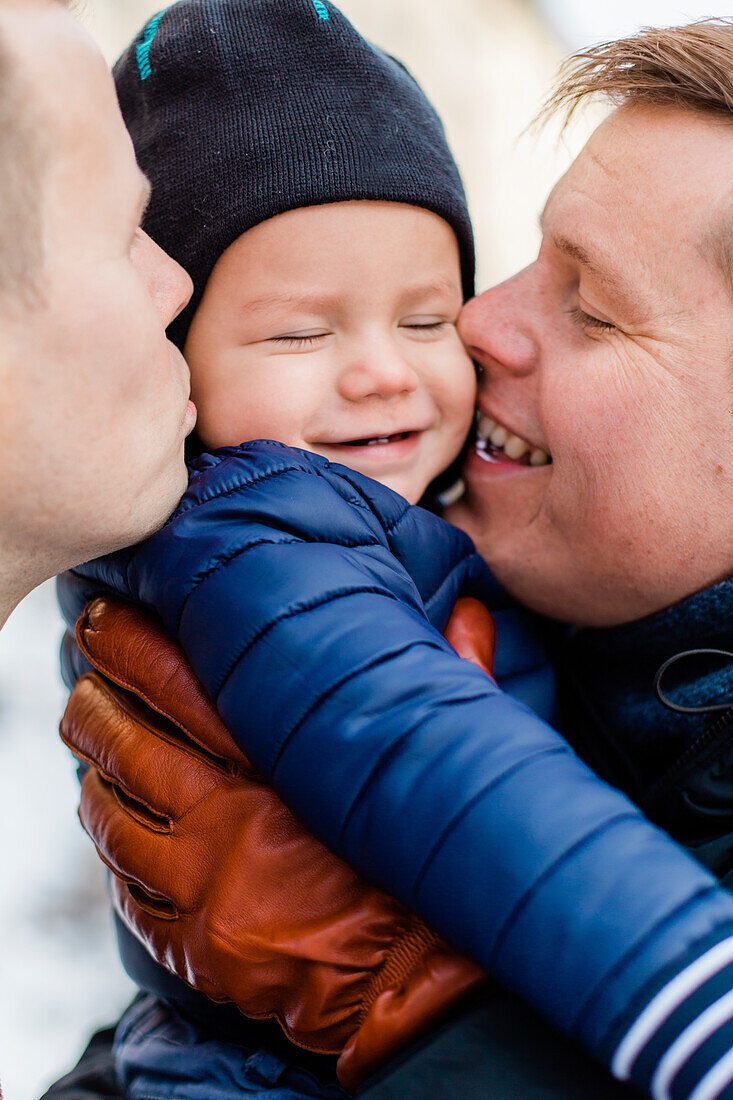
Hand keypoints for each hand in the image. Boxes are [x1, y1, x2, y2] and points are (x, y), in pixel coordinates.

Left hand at [61, 595, 493, 1089]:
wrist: (419, 992)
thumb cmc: (432, 870)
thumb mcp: (447, 764)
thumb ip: (456, 677)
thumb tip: (473, 612)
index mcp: (279, 768)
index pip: (182, 686)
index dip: (135, 645)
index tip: (109, 616)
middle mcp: (225, 820)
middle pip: (128, 744)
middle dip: (94, 699)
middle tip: (82, 666)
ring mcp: (200, 886)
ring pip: (113, 814)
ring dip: (93, 767)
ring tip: (87, 729)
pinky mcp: (192, 943)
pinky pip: (126, 887)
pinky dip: (111, 844)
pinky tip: (109, 814)